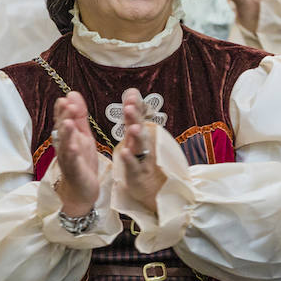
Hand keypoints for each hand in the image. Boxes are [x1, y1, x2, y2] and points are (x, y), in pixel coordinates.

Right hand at [52, 91, 99, 216]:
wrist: (81, 190)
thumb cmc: (81, 161)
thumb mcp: (82, 135)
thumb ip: (79, 116)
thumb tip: (72, 93)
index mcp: (67, 136)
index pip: (63, 119)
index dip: (63, 109)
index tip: (65, 98)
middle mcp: (65, 146)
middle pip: (62, 130)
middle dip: (64, 117)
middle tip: (68, 104)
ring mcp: (68, 159)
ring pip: (66, 145)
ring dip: (66, 134)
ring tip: (68, 122)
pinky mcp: (75, 172)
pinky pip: (73, 163)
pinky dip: (73, 154)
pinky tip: (74, 147)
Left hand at [115, 87, 166, 210]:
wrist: (154, 190)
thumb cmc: (144, 160)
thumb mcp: (138, 136)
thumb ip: (134, 115)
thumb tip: (132, 90)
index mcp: (140, 134)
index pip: (138, 117)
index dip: (136, 106)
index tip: (131, 93)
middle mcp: (143, 144)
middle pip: (140, 128)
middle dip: (135, 117)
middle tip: (130, 106)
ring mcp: (143, 160)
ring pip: (140, 146)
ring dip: (136, 136)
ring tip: (132, 127)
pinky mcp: (138, 175)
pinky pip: (134, 166)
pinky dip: (130, 160)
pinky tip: (125, 152)